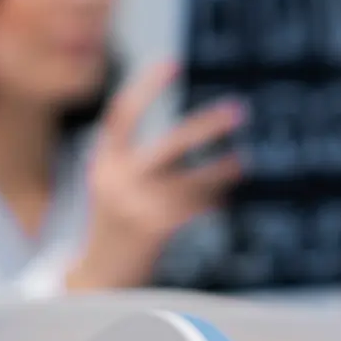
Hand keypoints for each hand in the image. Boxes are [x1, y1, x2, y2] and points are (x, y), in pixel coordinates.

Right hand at [65, 61, 246, 290]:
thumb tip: (188, 136)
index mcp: (102, 163)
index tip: (172, 62)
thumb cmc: (112, 225)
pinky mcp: (151, 231)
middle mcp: (115, 181)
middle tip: (239, 109)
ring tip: (243, 160)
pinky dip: (211, 198)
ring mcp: (134, 207)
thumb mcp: (110, 186)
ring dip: (220, 170)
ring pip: (190, 180)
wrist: (96, 278)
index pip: (121, 116)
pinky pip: (192, 207)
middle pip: (168, 146)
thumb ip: (134, 163)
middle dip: (206, 126)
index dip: (146, 87)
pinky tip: (223, 195)